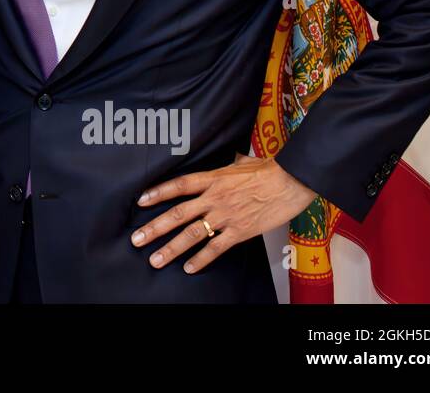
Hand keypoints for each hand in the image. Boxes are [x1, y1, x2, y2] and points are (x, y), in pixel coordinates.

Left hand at [129, 152, 317, 273]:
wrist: (292, 181)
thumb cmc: (270, 169)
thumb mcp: (242, 162)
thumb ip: (229, 166)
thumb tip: (231, 160)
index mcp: (213, 178)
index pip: (179, 185)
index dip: (158, 192)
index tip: (140, 201)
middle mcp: (214, 198)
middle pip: (178, 214)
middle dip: (155, 228)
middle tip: (136, 239)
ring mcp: (226, 216)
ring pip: (192, 234)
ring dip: (171, 248)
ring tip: (155, 259)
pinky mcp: (241, 231)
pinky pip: (216, 248)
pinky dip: (201, 259)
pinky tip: (188, 268)